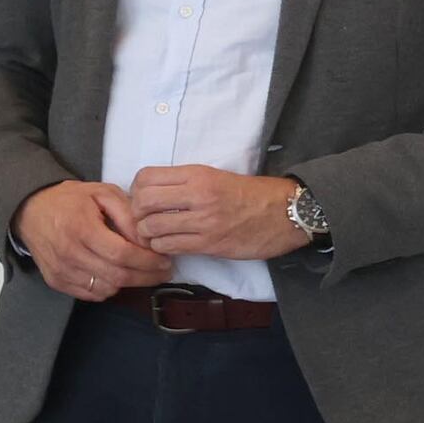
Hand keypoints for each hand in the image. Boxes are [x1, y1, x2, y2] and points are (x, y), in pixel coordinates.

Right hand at [13, 179, 176, 302]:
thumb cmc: (70, 200)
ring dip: (128, 283)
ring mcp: (60, 270)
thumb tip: (147, 241)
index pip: (123, 254)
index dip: (148, 261)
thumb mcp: (103, 194)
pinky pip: (91, 294)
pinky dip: (109, 288)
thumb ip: (128, 215)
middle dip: (146, 277)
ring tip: (139, 272)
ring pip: (106, 289)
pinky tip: (114, 274)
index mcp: (81, 228)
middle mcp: (68, 253)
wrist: (30, 209)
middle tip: (162, 272)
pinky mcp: (55, 280)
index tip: (165, 261)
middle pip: (117, 275)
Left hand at [128, 166, 304, 266]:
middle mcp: (198, 195)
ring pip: (151, 228)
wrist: (286, 212)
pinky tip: (169, 245)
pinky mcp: (210, 244)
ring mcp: (204, 221)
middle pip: (142, 202)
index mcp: (197, 174)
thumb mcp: (215, 176)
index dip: (136, 190)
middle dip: (137, 214)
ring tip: (156, 235)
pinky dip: (161, 248)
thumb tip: (149, 193)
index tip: (144, 199)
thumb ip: (184, 182)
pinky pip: (168, 247)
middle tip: (145, 219)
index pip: (145, 177)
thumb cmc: (250, 194)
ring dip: (147, 234)